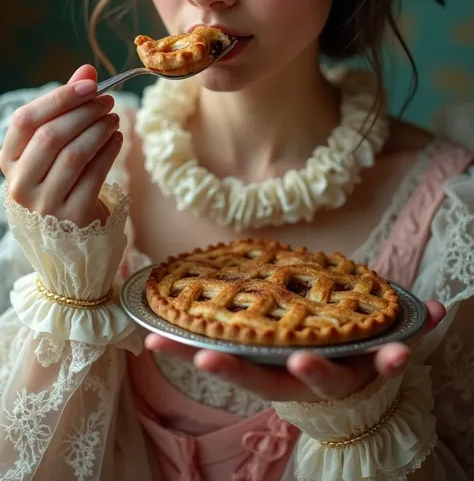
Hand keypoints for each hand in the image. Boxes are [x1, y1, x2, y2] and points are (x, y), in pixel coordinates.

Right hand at [0, 64, 122, 227]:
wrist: (70, 235)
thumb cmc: (60, 179)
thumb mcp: (55, 145)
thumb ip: (66, 106)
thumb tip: (86, 70)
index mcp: (8, 160)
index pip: (25, 120)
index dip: (59, 98)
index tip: (90, 84)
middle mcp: (20, 183)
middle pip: (51, 135)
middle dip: (84, 112)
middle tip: (107, 100)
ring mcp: (44, 204)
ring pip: (74, 155)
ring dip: (99, 130)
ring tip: (115, 118)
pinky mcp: (72, 216)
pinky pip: (94, 175)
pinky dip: (109, 152)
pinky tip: (118, 138)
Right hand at [145, 301, 444, 402]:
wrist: (346, 403)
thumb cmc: (294, 365)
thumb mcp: (262, 360)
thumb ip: (213, 347)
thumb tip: (145, 332)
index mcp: (278, 376)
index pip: (245, 373)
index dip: (222, 367)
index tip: (195, 357)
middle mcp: (312, 381)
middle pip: (305, 382)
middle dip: (306, 371)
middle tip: (298, 360)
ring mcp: (349, 377)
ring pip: (363, 372)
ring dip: (379, 361)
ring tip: (394, 353)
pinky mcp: (377, 368)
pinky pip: (400, 348)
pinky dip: (419, 329)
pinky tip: (436, 311)